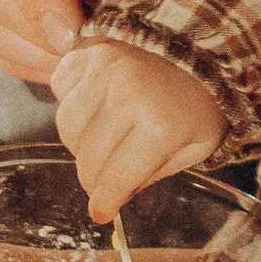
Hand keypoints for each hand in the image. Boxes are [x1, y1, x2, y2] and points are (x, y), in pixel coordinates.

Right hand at [52, 38, 226, 218]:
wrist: (200, 49)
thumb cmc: (197, 104)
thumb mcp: (192, 149)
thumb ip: (152, 176)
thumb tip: (112, 197)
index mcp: (161, 125)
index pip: (116, 180)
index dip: (105, 203)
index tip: (100, 212)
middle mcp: (129, 95)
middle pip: (87, 159)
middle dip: (93, 179)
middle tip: (105, 179)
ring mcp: (105, 70)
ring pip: (67, 128)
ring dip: (80, 143)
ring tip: (103, 140)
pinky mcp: (88, 52)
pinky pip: (60, 90)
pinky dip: (72, 103)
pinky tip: (95, 105)